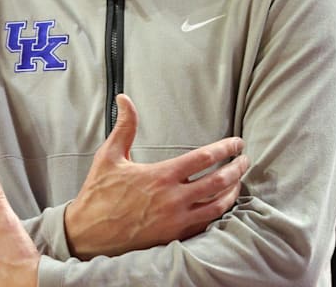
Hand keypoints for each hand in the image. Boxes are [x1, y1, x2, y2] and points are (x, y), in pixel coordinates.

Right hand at [65, 94, 248, 259]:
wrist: (89, 233)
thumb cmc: (98, 194)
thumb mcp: (109, 156)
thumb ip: (124, 126)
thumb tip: (124, 99)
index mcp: (162, 176)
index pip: (205, 158)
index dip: (226, 148)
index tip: (237, 143)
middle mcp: (174, 199)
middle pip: (219, 182)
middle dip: (238, 169)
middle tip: (246, 160)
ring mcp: (177, 220)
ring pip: (219, 206)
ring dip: (233, 192)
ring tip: (238, 181)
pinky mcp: (175, 236)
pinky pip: (207, 224)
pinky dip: (220, 213)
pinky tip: (222, 204)